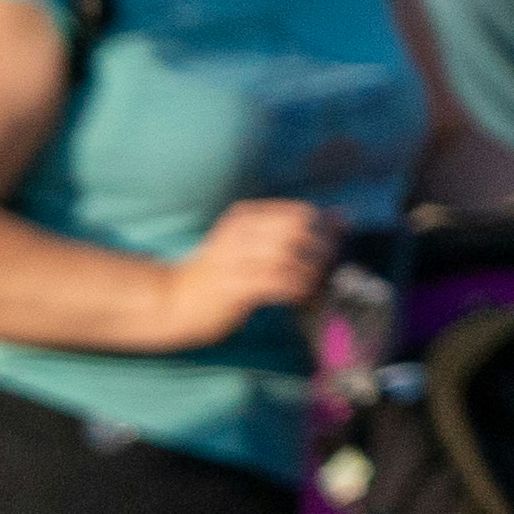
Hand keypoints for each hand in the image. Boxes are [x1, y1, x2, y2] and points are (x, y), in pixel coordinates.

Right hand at [153, 199, 346, 345]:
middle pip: (299, 231)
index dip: (324, 230)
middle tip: (325, 268)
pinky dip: (297, 289)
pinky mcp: (235, 286)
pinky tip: (298, 296)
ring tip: (312, 285)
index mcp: (245, 217)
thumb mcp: (250, 242)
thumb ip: (291, 229)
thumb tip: (343, 215)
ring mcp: (236, 259)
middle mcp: (240, 233)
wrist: (170, 301)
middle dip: (322, 250)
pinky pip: (280, 283)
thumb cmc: (218, 272)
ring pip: (292, 257)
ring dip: (312, 273)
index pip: (300, 213)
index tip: (332, 247)